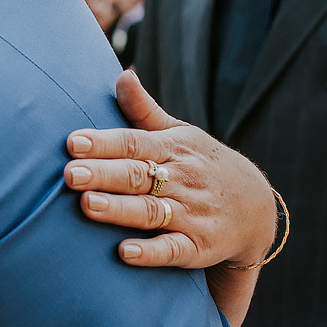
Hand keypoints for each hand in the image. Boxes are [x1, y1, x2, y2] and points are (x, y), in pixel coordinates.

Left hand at [65, 70, 275, 269]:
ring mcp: (191, 214)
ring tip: (87, 204)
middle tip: (69, 174)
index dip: (103, 143)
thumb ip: (144, 110)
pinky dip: (151, 252)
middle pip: (137, 175)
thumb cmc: (201, 164)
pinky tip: (125, 252)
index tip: (72, 142)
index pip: (133, 142)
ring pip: (151, 211)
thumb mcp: (179, 133)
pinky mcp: (198, 247)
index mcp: (172, 148)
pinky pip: (173, 251)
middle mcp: (181, 179)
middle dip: (103, 174)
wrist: (257, 209)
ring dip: (119, 209)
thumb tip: (122, 74)